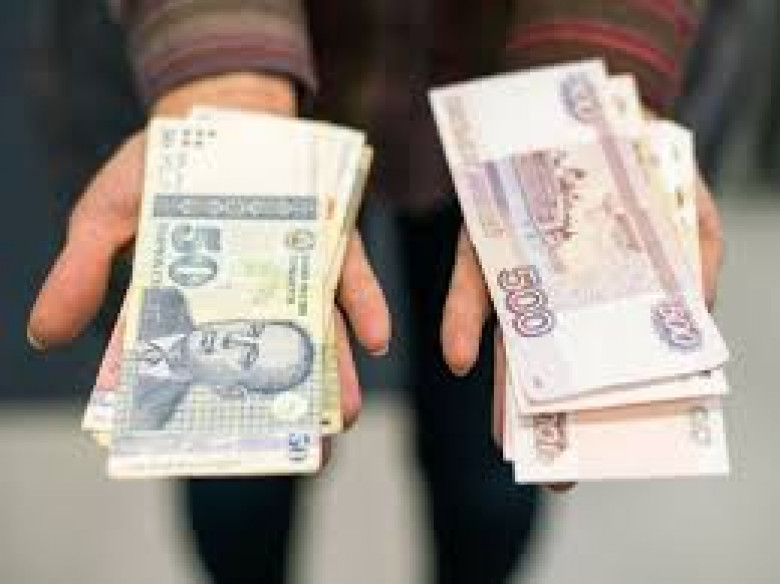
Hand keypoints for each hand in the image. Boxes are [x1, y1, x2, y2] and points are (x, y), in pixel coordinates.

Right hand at [27, 72, 389, 431]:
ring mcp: (293, 276)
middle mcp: (248, 302)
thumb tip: (44, 335)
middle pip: (264, 365)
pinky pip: (351, 281)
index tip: (205, 449)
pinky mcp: (330, 245)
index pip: (192, 368)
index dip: (198, 409)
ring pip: (316, 336)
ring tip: (342, 420)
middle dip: (282, 408)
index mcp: (192, 306)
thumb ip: (81, 270)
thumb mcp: (106, 213)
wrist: (218, 116)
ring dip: (333, 376)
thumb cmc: (159, 169)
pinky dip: (365, 307)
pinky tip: (376, 341)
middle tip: (299, 457)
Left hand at [440, 178, 723, 489]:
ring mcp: (520, 269)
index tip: (606, 455)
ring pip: (511, 339)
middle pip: (559, 363)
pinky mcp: (483, 240)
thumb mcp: (688, 206)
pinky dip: (465, 321)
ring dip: (503, 388)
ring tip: (504, 440)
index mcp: (612, 293)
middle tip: (555, 475)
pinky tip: (459, 359)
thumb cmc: (646, 158)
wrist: (587, 102)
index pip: (611, 360)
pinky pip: (472, 285)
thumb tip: (697, 311)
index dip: (608, 406)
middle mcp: (563, 292)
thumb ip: (697, 259)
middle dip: (554, 418)